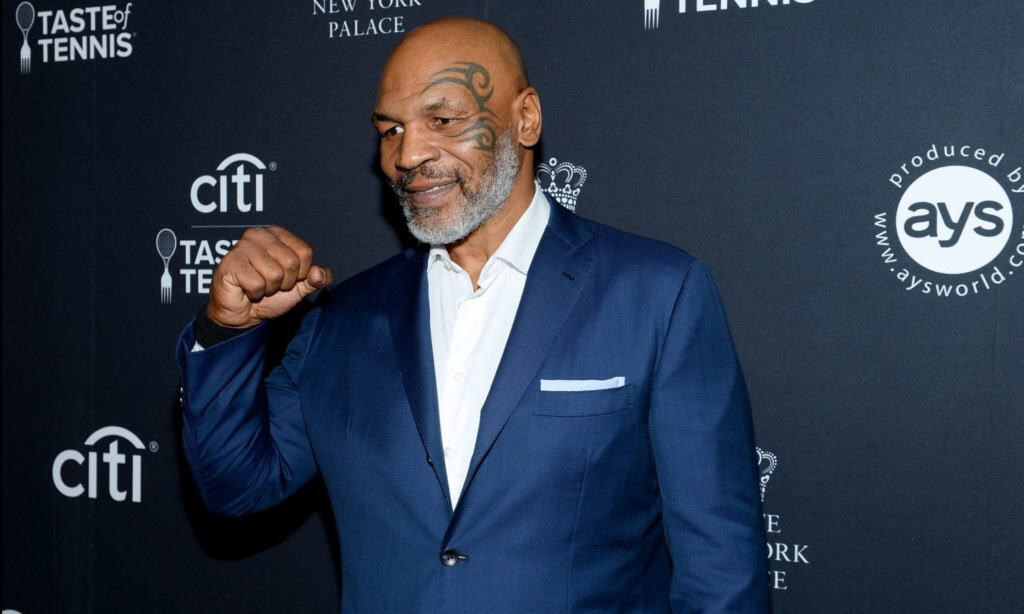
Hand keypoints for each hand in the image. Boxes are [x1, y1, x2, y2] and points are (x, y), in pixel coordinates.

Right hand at [205, 226, 332, 328]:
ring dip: (269, 288)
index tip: (287, 277)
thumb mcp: (299, 287)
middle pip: (291, 262)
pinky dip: (255, 293)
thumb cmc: (269, 296)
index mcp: (278, 234)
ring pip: (274, 274)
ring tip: (258, 286)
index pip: (305, 252)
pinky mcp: (230, 262)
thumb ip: (316, 279)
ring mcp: (242, 246)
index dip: (300, 273)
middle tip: (271, 284)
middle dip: (285, 282)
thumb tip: (321, 273)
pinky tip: (246, 289)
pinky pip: (257, 283)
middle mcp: (259, 234)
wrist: (244, 313)